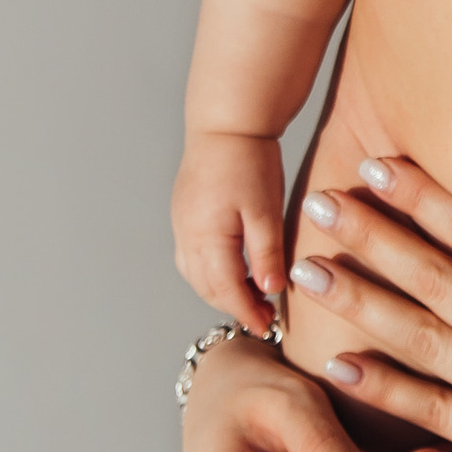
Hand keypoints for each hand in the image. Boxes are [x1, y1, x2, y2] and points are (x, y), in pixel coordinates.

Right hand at [174, 130, 287, 325]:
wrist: (226, 122)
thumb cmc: (249, 160)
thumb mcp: (265, 209)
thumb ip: (266, 253)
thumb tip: (269, 290)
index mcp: (206, 237)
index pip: (225, 290)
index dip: (246, 312)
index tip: (267, 328)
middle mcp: (186, 235)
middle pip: (206, 287)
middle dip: (234, 306)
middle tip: (264, 316)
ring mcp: (181, 224)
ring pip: (196, 275)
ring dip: (221, 291)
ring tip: (251, 295)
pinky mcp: (183, 214)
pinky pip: (192, 256)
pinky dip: (211, 272)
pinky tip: (234, 268)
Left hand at [284, 163, 451, 451]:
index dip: (432, 199)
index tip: (384, 167)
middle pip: (442, 280)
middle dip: (376, 236)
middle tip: (319, 201)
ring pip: (426, 341)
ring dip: (361, 302)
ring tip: (305, 272)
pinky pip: (438, 414)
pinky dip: (386, 388)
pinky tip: (339, 365)